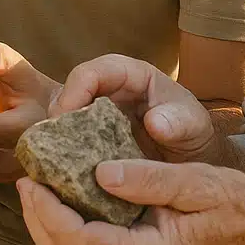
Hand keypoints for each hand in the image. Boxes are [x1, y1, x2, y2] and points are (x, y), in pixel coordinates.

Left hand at [17, 160, 244, 244]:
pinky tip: (64, 206)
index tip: (32, 181)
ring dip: (48, 230)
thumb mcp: (196, 181)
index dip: (48, 213)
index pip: (81, 243)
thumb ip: (148, 178)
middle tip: (27, 181)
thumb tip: (99, 172)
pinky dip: (67, 236)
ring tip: (38, 191)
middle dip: (39, 221)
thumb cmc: (236, 204)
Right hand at [54, 55, 219, 163]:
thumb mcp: (194, 125)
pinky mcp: (91, 138)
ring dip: (56, 138)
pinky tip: (63, 173)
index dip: (74, 89)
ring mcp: (96, 114)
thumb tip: (155, 123)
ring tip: (54, 161)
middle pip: (69, 93)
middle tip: (51, 144)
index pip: (93, 71)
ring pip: (64, 118)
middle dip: (56, 117)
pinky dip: (65, 155)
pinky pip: (70, 141)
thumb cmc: (193, 132)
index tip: (64, 115)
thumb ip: (179, 121)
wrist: (193, 158)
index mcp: (130, 75)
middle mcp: (107, 90)